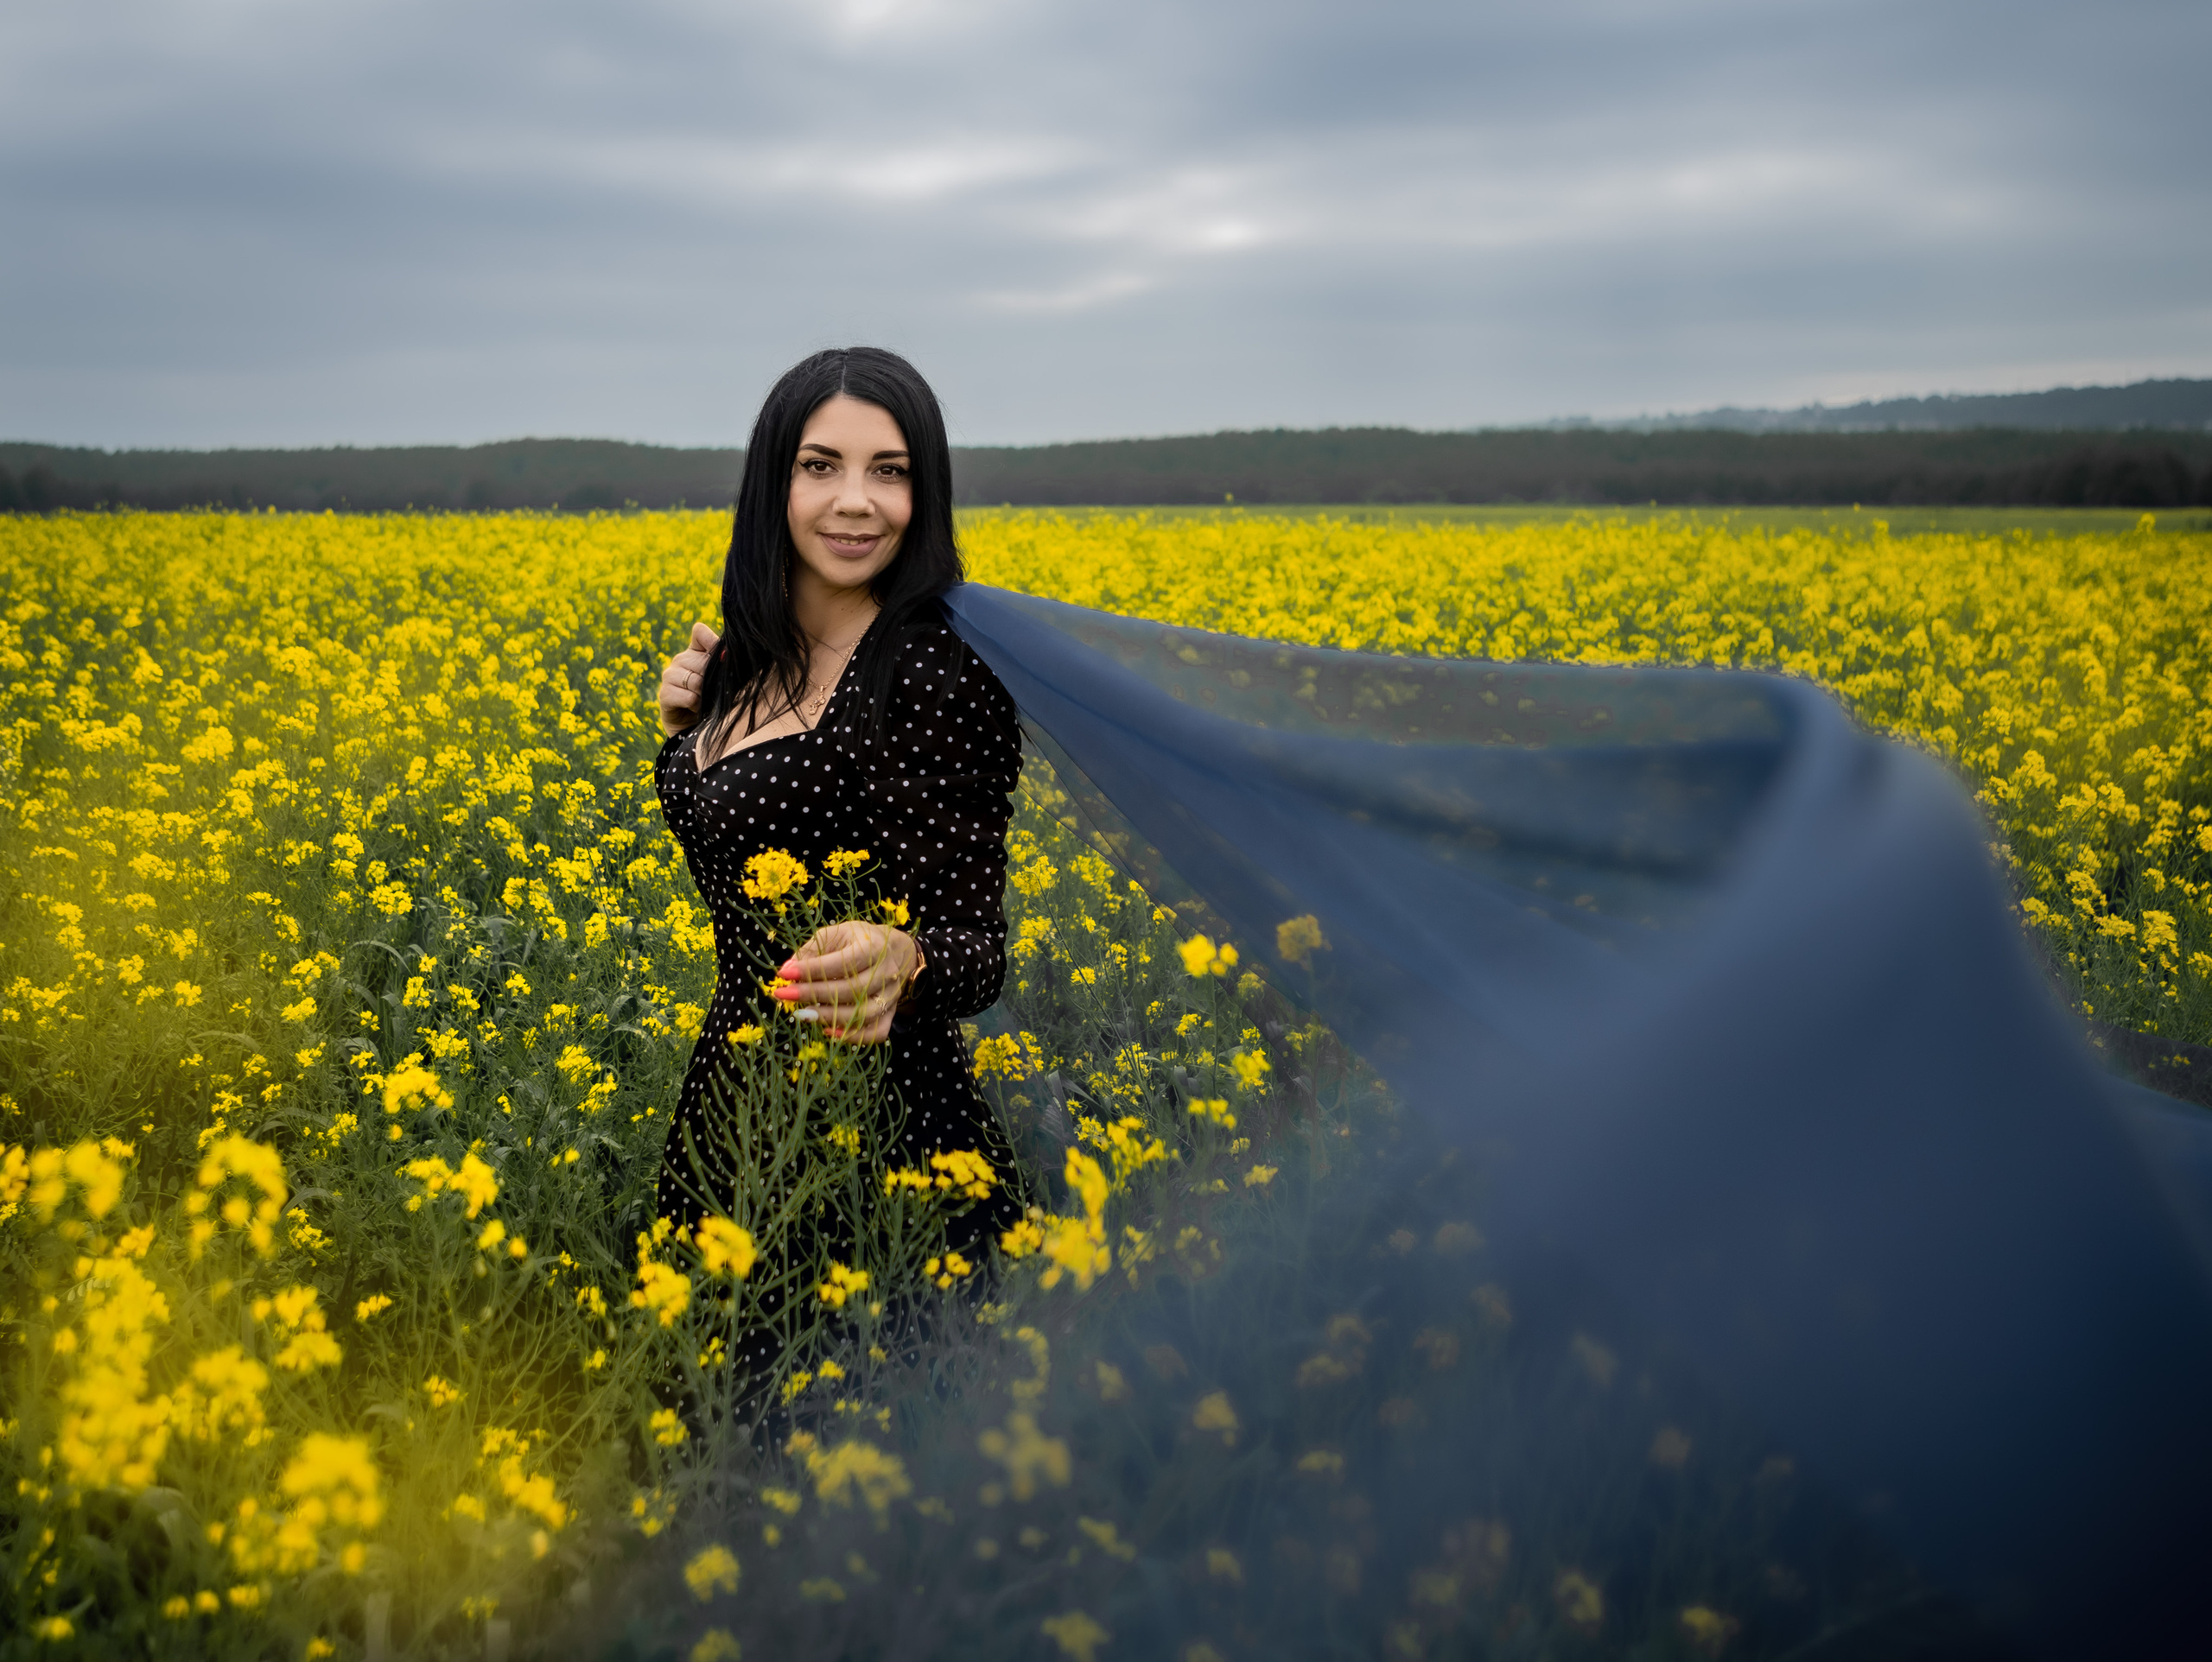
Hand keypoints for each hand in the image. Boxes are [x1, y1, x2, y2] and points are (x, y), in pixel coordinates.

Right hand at [658, 621, 720, 735]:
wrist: (695, 728)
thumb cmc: (713, 700)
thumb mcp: (721, 680)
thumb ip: (724, 664)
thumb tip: (728, 652)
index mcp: (694, 651)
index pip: (700, 632)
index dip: (713, 642)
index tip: (724, 657)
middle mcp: (679, 660)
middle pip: (704, 662)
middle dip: (713, 680)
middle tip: (713, 692)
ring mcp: (669, 676)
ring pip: (697, 681)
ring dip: (705, 695)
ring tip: (704, 701)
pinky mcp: (664, 694)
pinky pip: (689, 697)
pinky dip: (697, 706)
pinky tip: (695, 709)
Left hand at [770, 921, 918, 1044]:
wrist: (896, 951)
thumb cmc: (859, 940)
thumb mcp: (836, 934)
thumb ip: (812, 950)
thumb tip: (787, 969)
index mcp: (872, 947)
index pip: (842, 962)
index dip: (811, 970)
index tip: (784, 974)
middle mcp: (885, 972)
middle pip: (851, 989)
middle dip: (813, 994)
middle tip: (785, 995)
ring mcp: (890, 996)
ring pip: (863, 1014)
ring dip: (830, 1017)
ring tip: (803, 1014)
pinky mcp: (890, 1013)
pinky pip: (876, 1032)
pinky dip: (854, 1036)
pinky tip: (830, 1031)